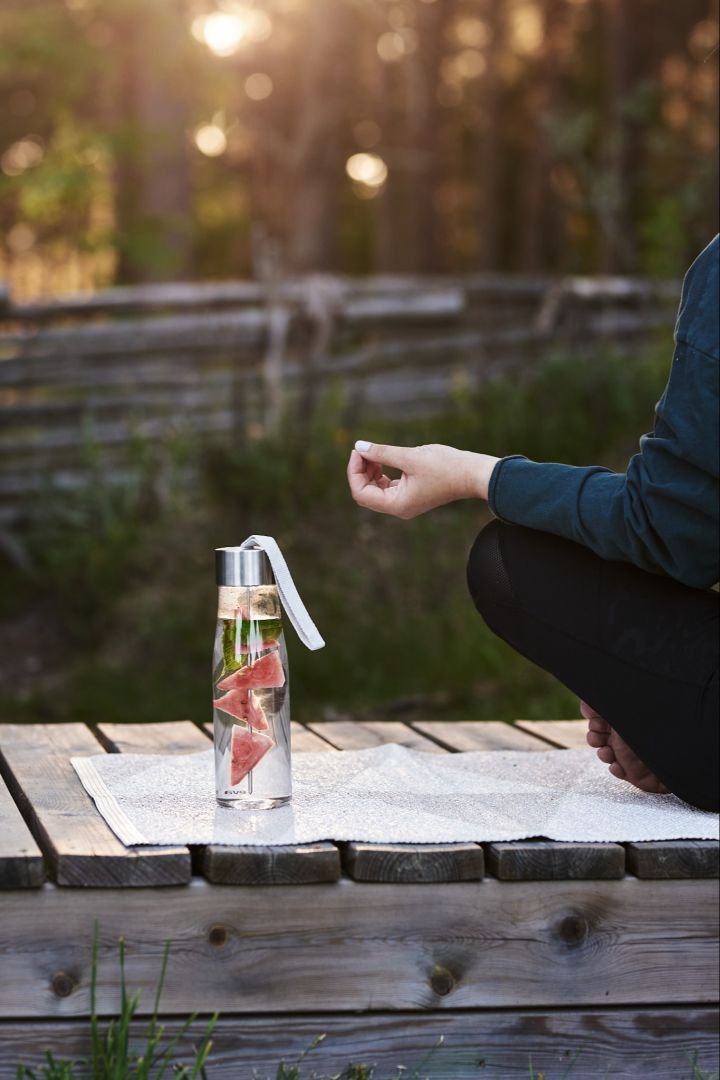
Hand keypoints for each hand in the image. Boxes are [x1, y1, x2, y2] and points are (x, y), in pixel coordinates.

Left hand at [347, 441, 498, 518]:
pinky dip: (381, 473)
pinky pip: (387, 487)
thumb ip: (382, 452)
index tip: (358, 451)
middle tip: (363, 449)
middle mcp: (399, 508)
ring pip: (375, 489)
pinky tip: (383, 458)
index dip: (354, 472)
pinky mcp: (411, 494)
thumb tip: (359, 446)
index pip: (361, 493)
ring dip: (370, 471)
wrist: (473, 473)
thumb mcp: (409, 457)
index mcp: (397, 505)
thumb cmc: (445, 466)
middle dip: (360, 471)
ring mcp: (405, 502)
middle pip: (366, 493)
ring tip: (374, 452)